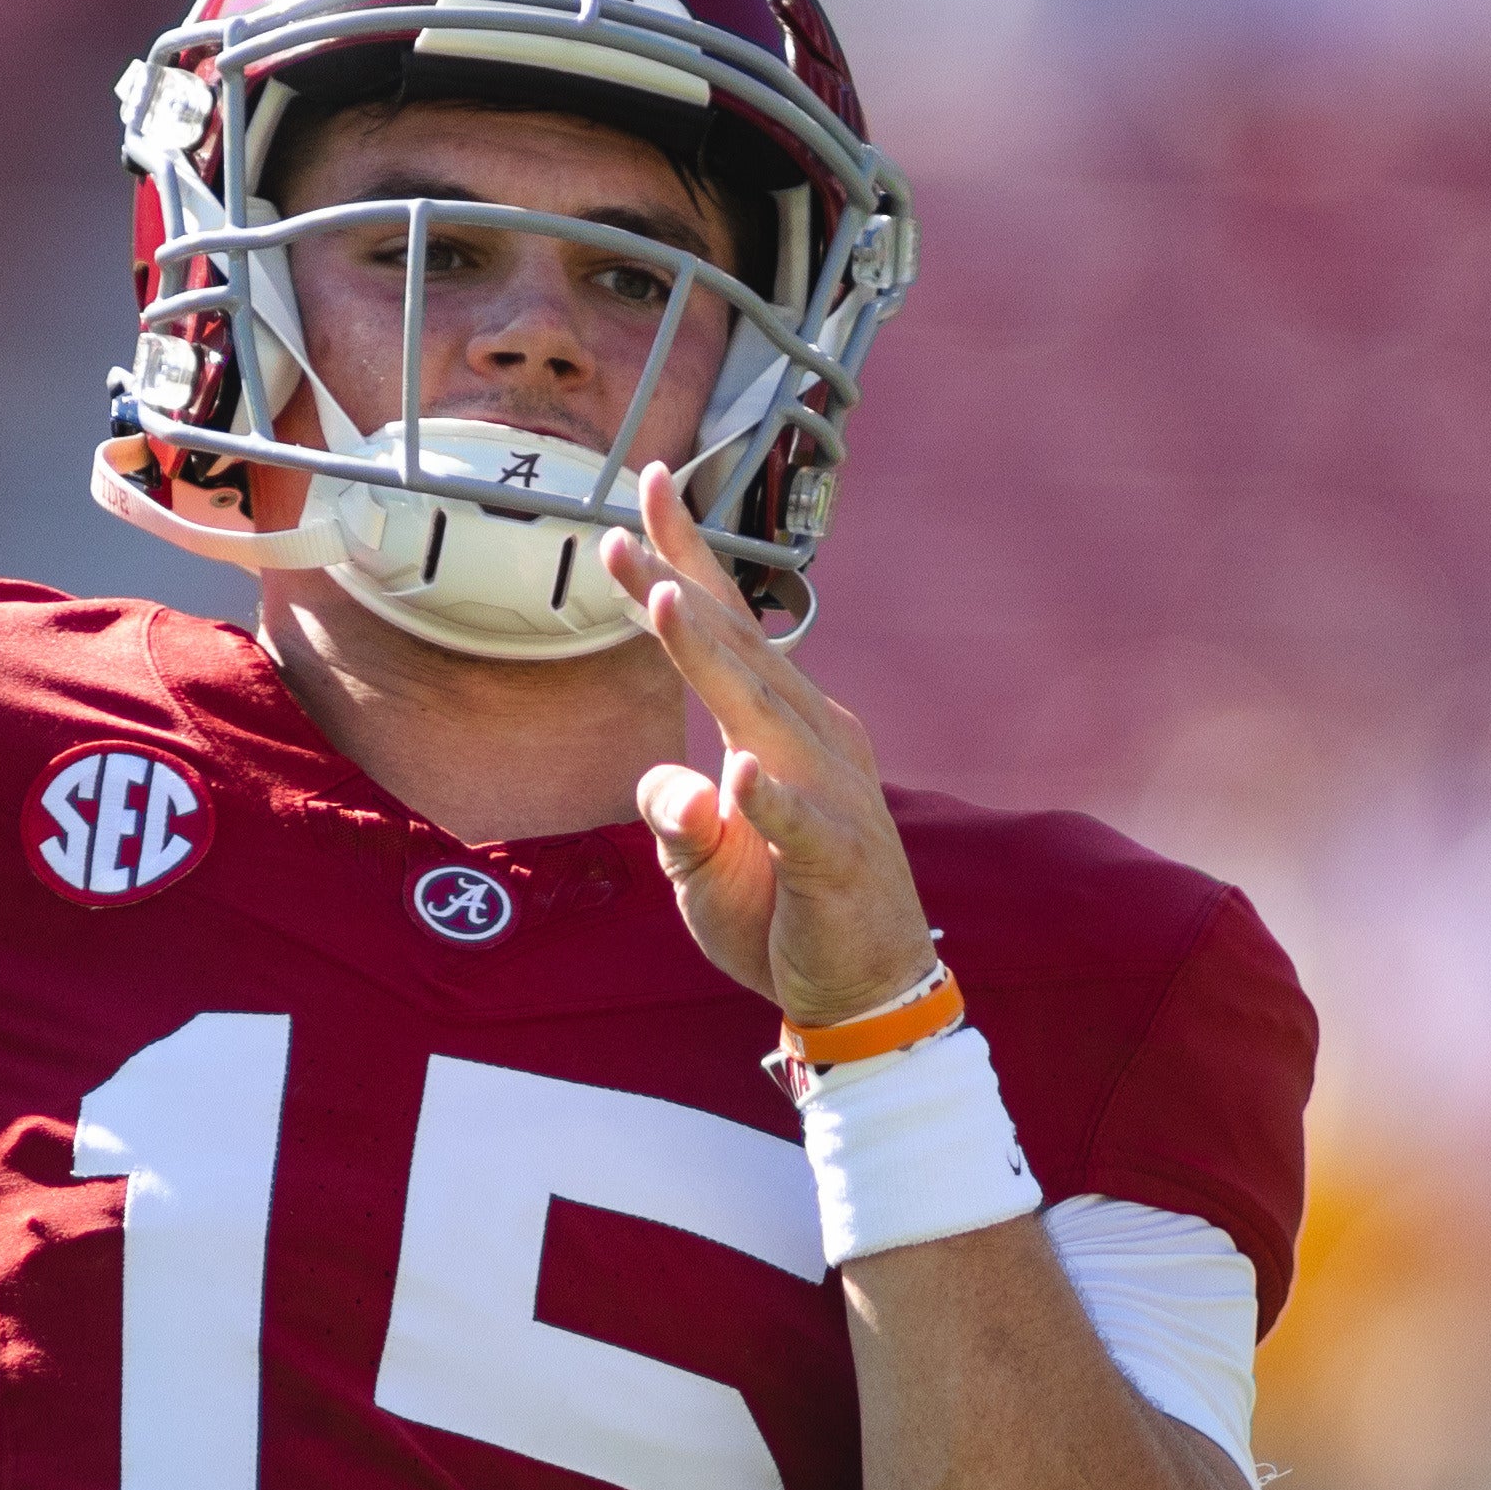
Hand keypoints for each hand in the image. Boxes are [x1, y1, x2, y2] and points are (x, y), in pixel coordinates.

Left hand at [603, 464, 935, 1029]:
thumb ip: (675, 818)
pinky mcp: (839, 862)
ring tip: (665, 603)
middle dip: (683, 582)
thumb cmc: (781, 915)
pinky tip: (746, 775)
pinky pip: (804, 825)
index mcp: (782, 731)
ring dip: (716, 660)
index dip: (683, 565)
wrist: (863, 993)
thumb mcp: (702, 868)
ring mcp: (832, 797)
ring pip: (765, 716)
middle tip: (627, 517)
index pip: (726, 635)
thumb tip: (673, 782)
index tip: (639, 496)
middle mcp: (814, 742)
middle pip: (741, 649)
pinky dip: (776, 801)